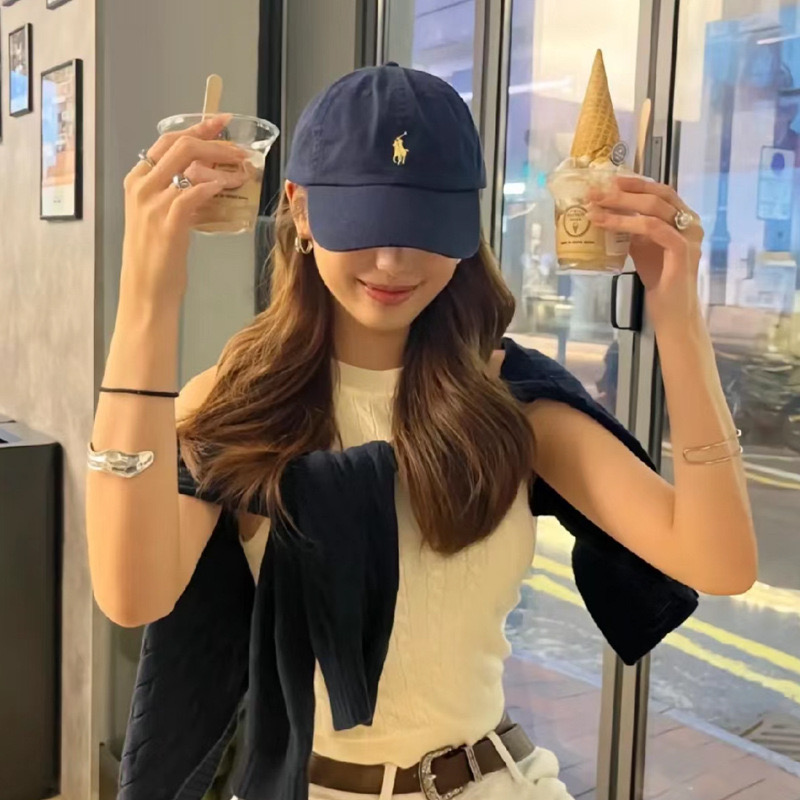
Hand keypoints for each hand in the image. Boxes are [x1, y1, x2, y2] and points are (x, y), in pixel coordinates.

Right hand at [120, 114, 248, 306]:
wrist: (147, 292)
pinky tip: (228, 186)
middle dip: (213, 140)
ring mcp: (152, 204)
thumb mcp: (161, 218)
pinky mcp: (168, 224)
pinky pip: (193, 193)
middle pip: (178, 145)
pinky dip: (213, 186)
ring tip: (242, 168)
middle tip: (239, 146)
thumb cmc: (157, 259)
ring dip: (221, 161)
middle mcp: (140, 187)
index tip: (221, 124)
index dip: (197, 130)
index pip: (167, 142)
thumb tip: (207, 180)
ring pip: (188, 163)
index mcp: (137, 181)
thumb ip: (176, 196)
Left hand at [586, 176, 703, 324]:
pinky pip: (653, 229)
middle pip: (657, 196)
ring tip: (594, 209)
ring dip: (620, 207)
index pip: (662, 192)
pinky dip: (627, 224)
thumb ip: (635, 230)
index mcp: (685, 219)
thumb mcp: (644, 247)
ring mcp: (688, 236)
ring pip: (654, 210)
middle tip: (595, 193)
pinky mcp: (681, 251)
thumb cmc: (660, 279)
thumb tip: (610, 212)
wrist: (672, 311)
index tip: (610, 181)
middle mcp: (691, 223)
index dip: (636, 183)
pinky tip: (607, 225)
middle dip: (623, 192)